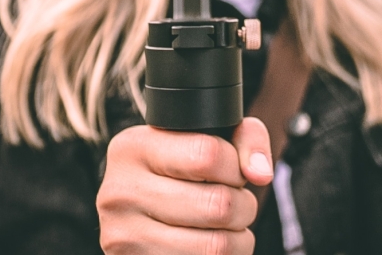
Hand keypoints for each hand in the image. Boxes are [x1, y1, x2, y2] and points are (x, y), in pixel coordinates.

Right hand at [97, 117, 272, 253]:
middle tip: (237, 203)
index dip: (236, 167)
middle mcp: (120, 191)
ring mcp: (124, 236)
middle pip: (217, 205)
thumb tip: (261, 173)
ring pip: (216, 246)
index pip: (207, 155)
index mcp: (133, 147)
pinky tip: (210, 245)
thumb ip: (244, 138)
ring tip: (228, 227)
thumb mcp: (201, 137)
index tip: (233, 172)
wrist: (134, 209)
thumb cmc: (177, 168)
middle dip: (243, 206)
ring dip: (238, 239)